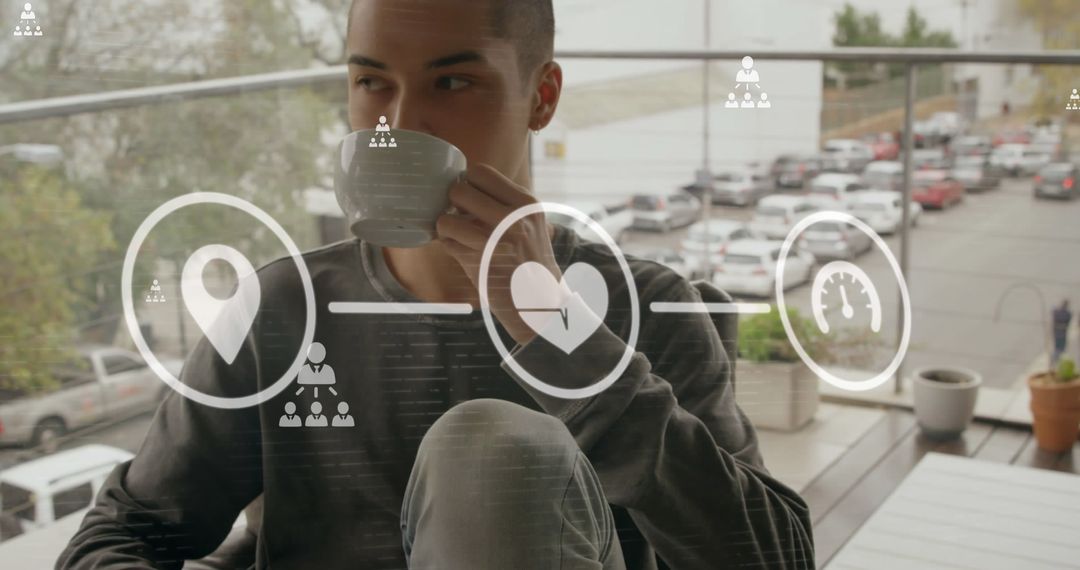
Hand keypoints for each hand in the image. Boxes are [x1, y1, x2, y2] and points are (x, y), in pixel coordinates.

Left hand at [435, 164, 561, 345]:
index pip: (481, 172)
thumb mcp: (530, 222)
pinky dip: (450, 247)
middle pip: (459, 191)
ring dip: (446, 227)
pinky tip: (463, 251)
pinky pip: (447, 244)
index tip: (471, 196)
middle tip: (461, 214)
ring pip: (446, 219)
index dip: (469, 182)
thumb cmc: (531, 259)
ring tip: (457, 234)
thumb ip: (504, 201)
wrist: (542, 300)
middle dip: (453, 203)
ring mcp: (494, 241)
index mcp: (525, 203)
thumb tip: (464, 182)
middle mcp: (512, 218)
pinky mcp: (479, 263)